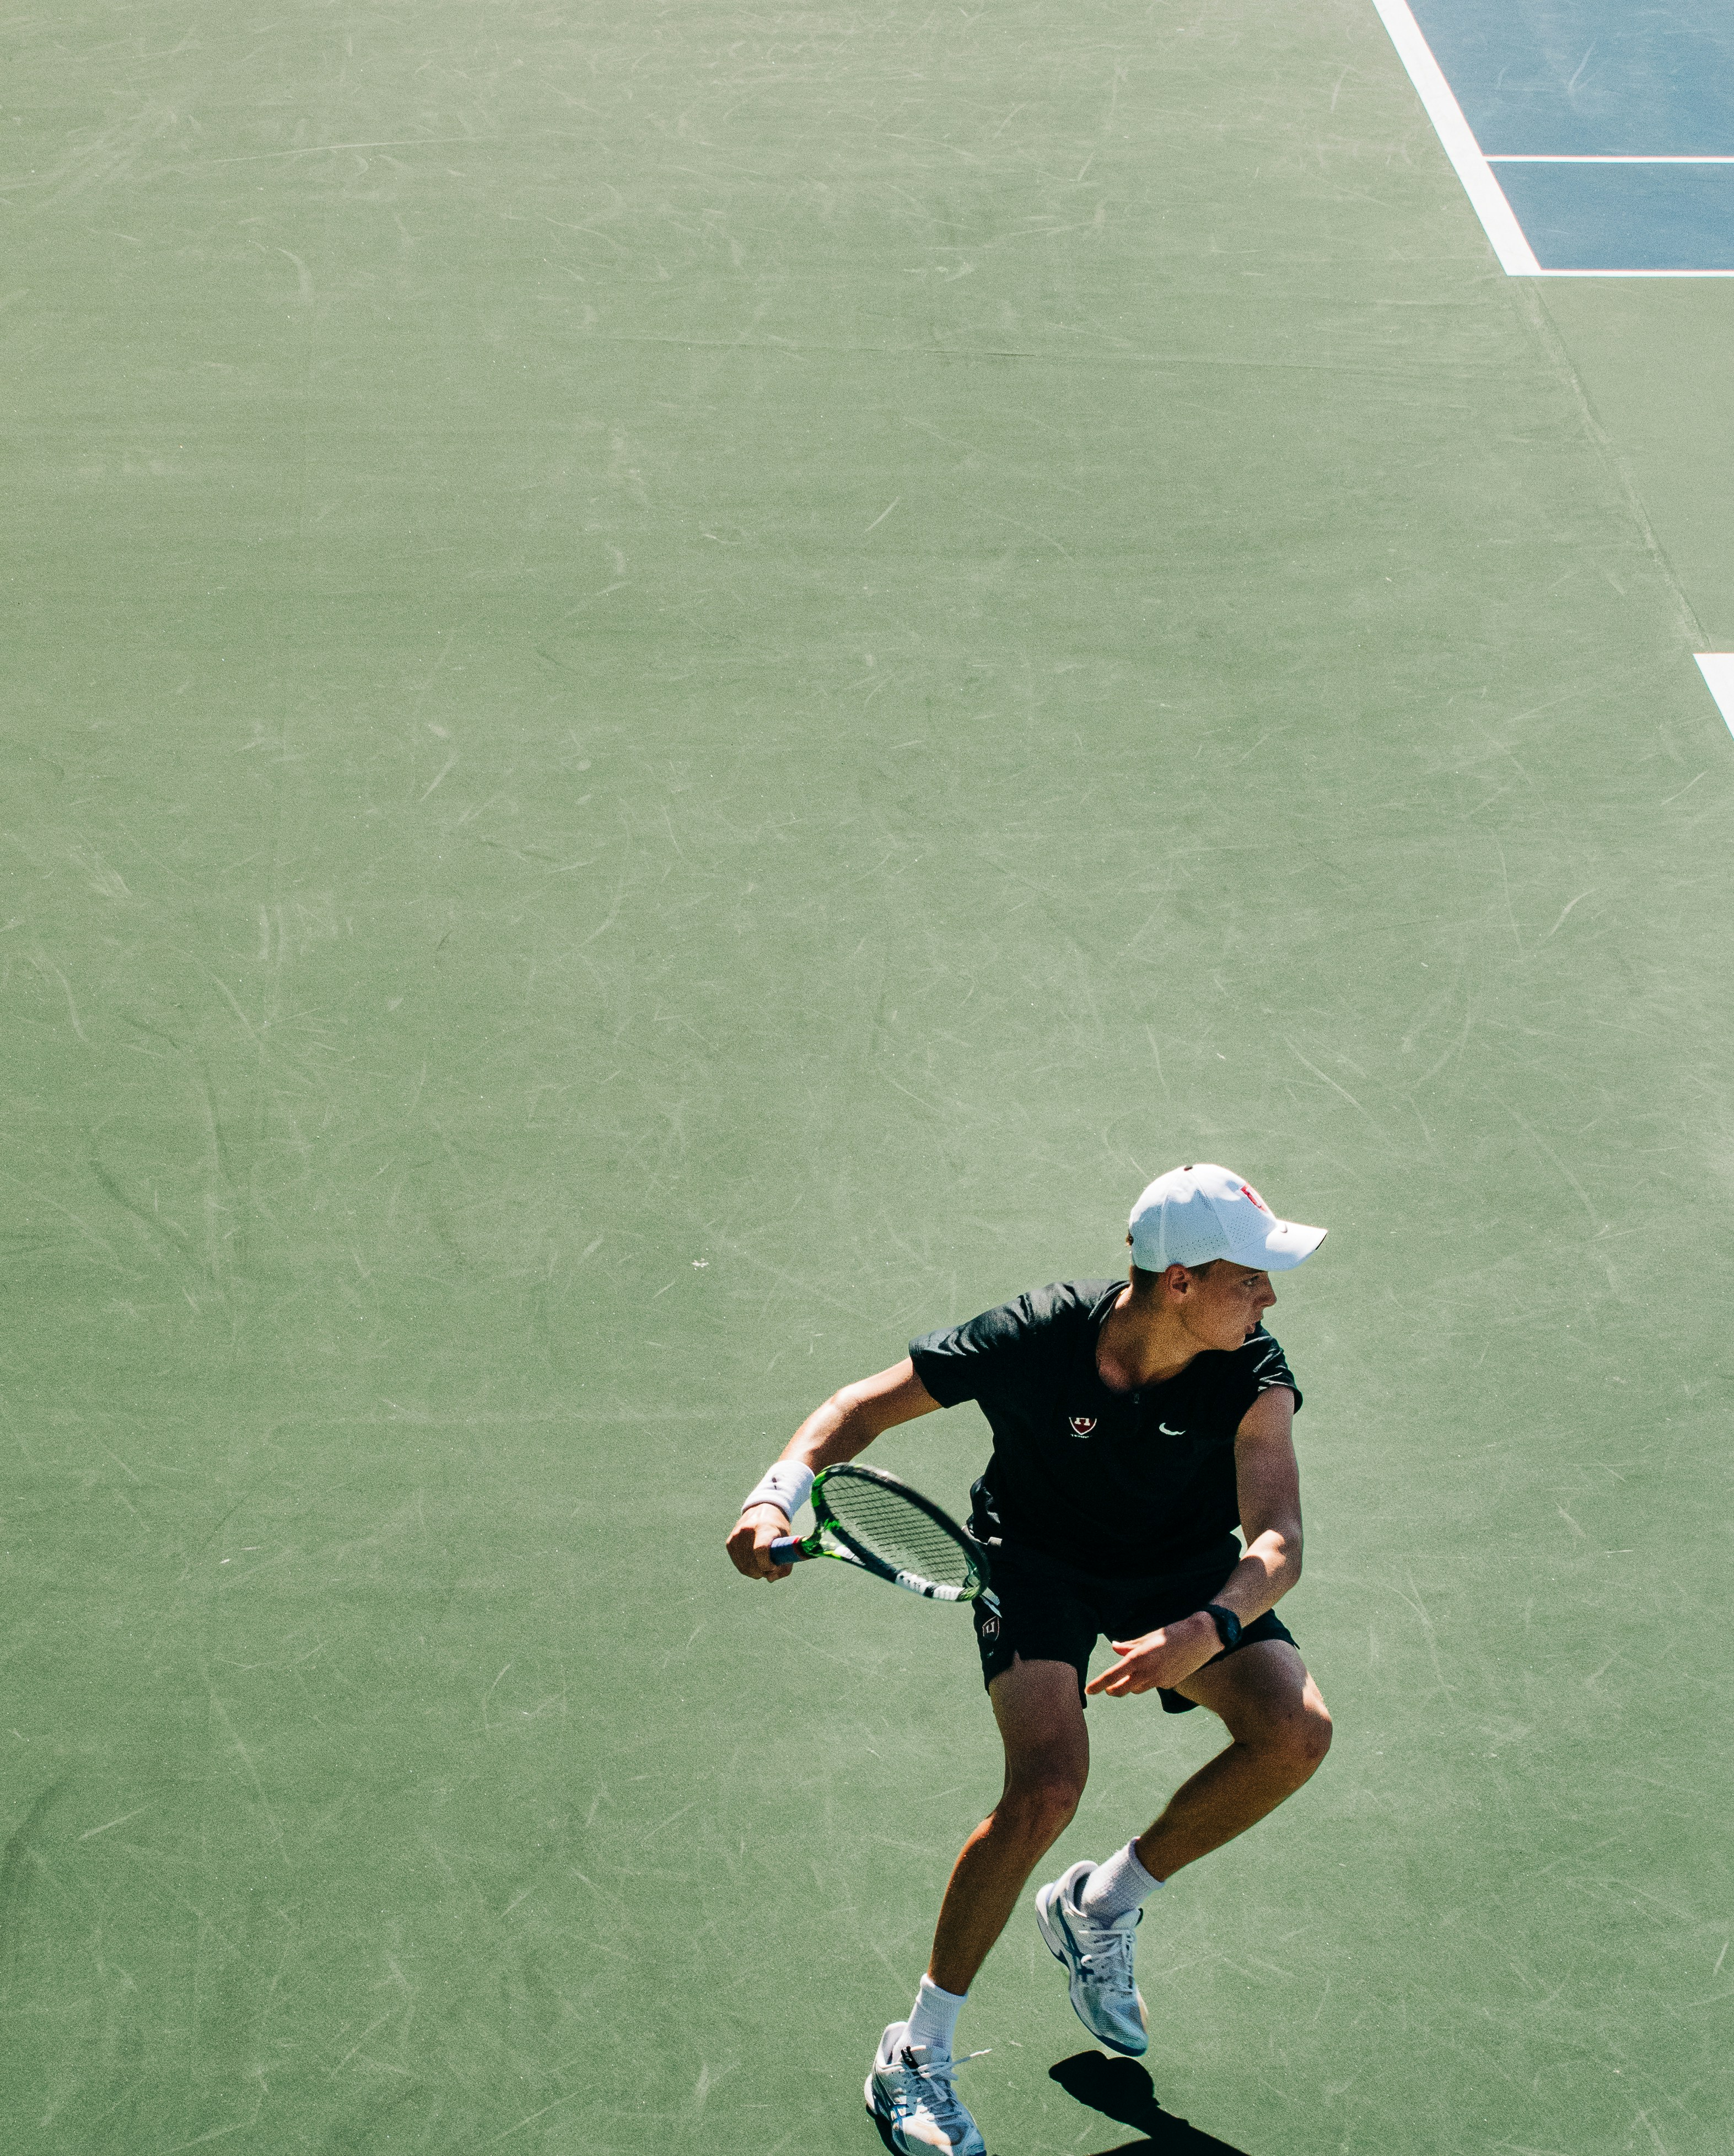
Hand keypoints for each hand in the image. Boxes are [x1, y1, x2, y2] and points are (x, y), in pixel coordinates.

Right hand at [725, 1503, 795, 1580]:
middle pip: (752, 1563)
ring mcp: (735, 1536)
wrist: (763, 1508)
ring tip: (764, 1564)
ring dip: (756, 1572)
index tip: (774, 1566)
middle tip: (771, 1568)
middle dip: (763, 1572)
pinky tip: (755, 1561)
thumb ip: (785, 1562)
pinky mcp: (730, 1542)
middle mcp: (746, 1531)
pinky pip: (739, 1564)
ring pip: (744, 1567)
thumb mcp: (787, 1540)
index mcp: (764, 1527)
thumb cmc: (778, 1527)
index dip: (768, 1565)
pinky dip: (748, 1568)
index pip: (761, 1550)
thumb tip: (770, 1579)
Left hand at [1085, 1612, 1220, 1697]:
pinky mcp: (1170, 1684)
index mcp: (1139, 1658)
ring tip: (1132, 1673)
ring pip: (1137, 1689)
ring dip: (1131, 1684)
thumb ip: (1129, 1645)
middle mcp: (1148, 1673)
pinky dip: (1149, 1679)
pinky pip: (1153, 1685)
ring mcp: (1160, 1681)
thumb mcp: (1148, 1636)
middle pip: (1122, 1689)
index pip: (1112, 1675)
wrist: (1201, 1638)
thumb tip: (1114, 1648)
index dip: (1098, 1684)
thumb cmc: (1173, 1632)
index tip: (1088, 1690)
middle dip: (1112, 1690)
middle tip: (1107, 1688)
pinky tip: (1157, 1668)